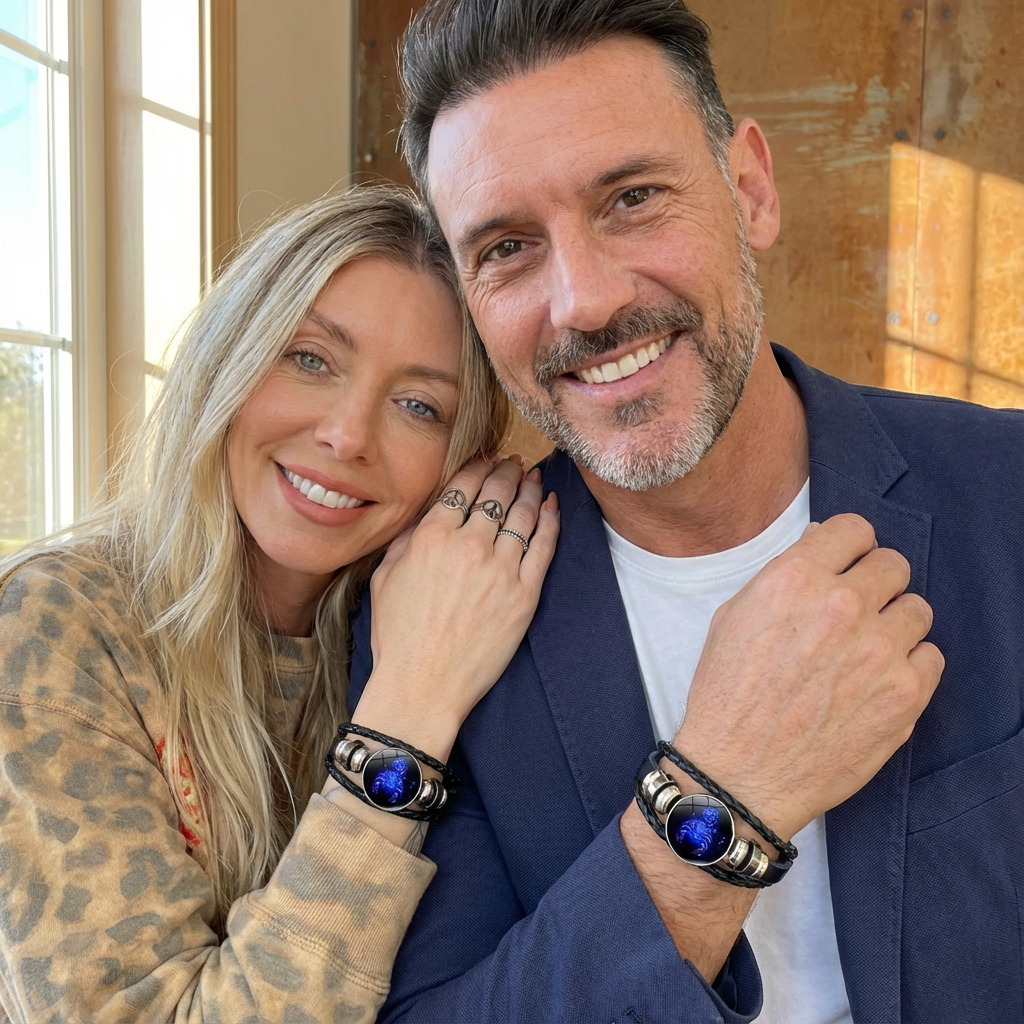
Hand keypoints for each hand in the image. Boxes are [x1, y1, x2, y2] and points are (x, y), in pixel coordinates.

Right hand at [352, 457, 559, 760]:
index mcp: (432, 536)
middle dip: (507, 470)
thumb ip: (406, 539)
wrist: (423, 685)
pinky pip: (544, 547)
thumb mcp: (384, 578)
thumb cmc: (397, 636)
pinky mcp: (525, 594)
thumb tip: (426, 515)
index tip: (486, 457)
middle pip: (496, 493)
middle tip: (514, 461)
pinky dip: (551, 521)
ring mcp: (501, 569)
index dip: (478, 466)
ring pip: (523, 515)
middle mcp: (470, 545)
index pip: (463, 486)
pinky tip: (552, 505)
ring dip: (530, 489)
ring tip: (534, 476)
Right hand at [674, 513, 942, 838]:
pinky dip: (910, 665)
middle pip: (894, 564)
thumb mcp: (733, 617)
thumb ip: (781, 577)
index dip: (849, 546)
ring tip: (866, 650)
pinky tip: (876, 681)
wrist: (739, 774)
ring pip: (918, 609)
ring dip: (895, 623)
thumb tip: (821, 550)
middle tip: (856, 611)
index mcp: (795, 579)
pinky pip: (931, 656)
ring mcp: (880, 650)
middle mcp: (843, 606)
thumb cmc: (728, 697)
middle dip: (874, 582)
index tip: (846, 563)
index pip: (854, 529)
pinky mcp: (905, 694)